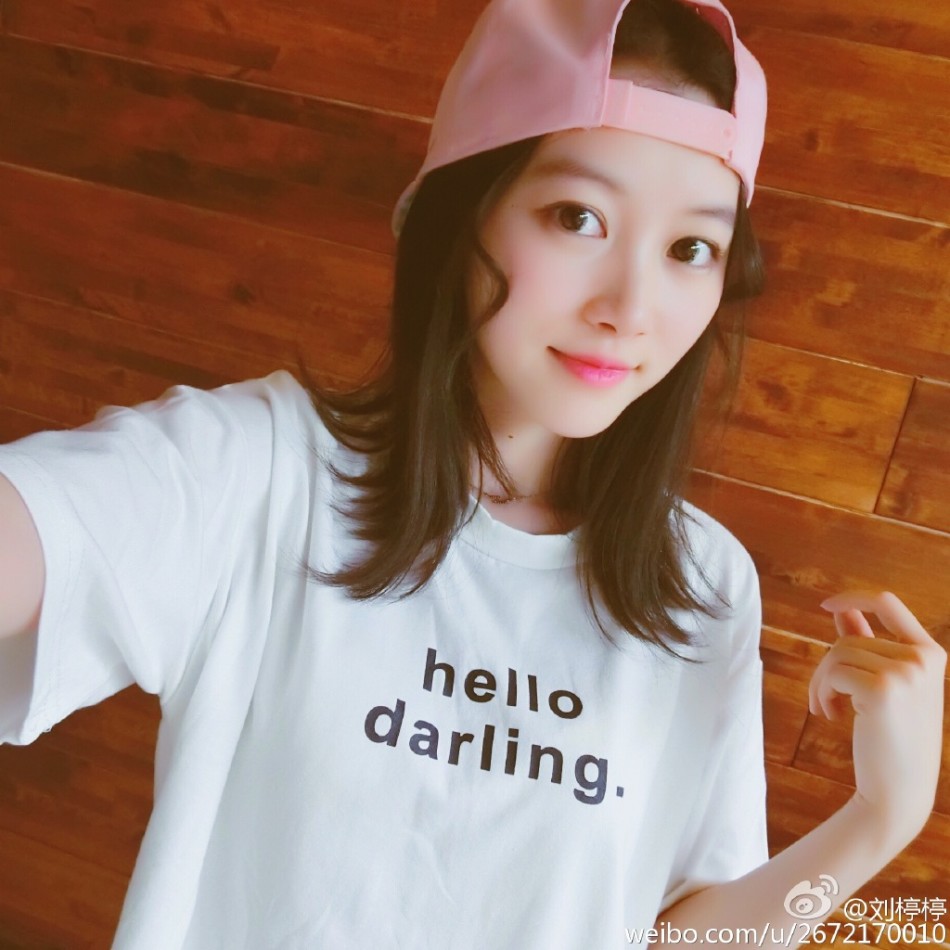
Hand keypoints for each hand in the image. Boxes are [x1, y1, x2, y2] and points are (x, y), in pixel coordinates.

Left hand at [809, 590, 945, 846]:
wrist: (898, 791)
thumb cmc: (890, 739)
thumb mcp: (885, 685)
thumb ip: (866, 645)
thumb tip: (841, 610)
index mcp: (930, 653)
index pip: (888, 603)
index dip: (854, 598)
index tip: (827, 605)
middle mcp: (923, 659)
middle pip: (847, 638)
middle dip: (825, 666)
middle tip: (821, 698)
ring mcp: (906, 672)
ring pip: (835, 654)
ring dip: (820, 682)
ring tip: (824, 707)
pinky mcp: (883, 689)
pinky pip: (832, 673)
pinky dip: (820, 692)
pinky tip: (829, 715)